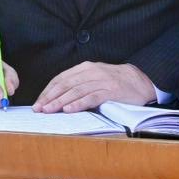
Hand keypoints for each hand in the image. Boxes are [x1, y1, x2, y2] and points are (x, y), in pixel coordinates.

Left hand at [34, 61, 155, 112]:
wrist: (141, 81)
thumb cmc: (114, 83)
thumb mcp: (94, 79)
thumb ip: (78, 85)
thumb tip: (57, 99)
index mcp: (85, 68)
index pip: (60, 79)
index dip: (47, 91)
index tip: (38, 103)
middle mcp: (91, 72)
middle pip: (65, 85)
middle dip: (50, 97)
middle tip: (39, 109)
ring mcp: (101, 80)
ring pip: (76, 91)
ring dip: (60, 101)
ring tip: (49, 110)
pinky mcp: (111, 90)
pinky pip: (91, 97)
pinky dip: (79, 103)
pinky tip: (69, 109)